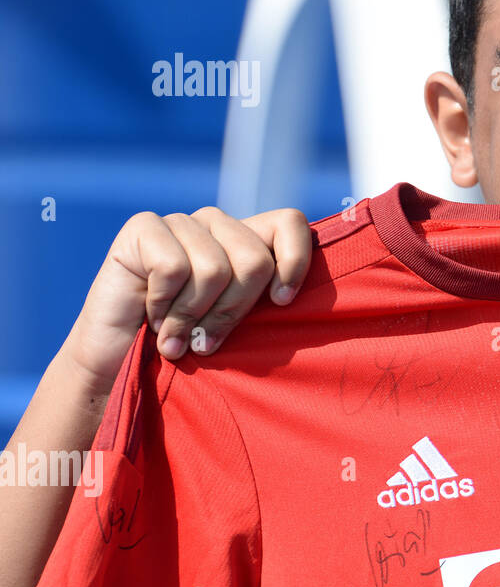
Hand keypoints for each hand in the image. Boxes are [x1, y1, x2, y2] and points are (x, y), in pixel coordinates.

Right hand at [65, 206, 312, 394]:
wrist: (119, 364)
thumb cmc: (186, 346)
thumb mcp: (236, 324)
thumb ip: (261, 300)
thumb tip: (285, 295)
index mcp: (248, 241)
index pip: (290, 223)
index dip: (294, 261)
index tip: (282, 302)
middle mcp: (217, 225)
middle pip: (255, 260)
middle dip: (232, 311)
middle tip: (207, 341)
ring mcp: (181, 222)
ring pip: (215, 269)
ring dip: (193, 316)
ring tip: (177, 334)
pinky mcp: (144, 227)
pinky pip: (173, 268)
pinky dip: (162, 303)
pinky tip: (151, 314)